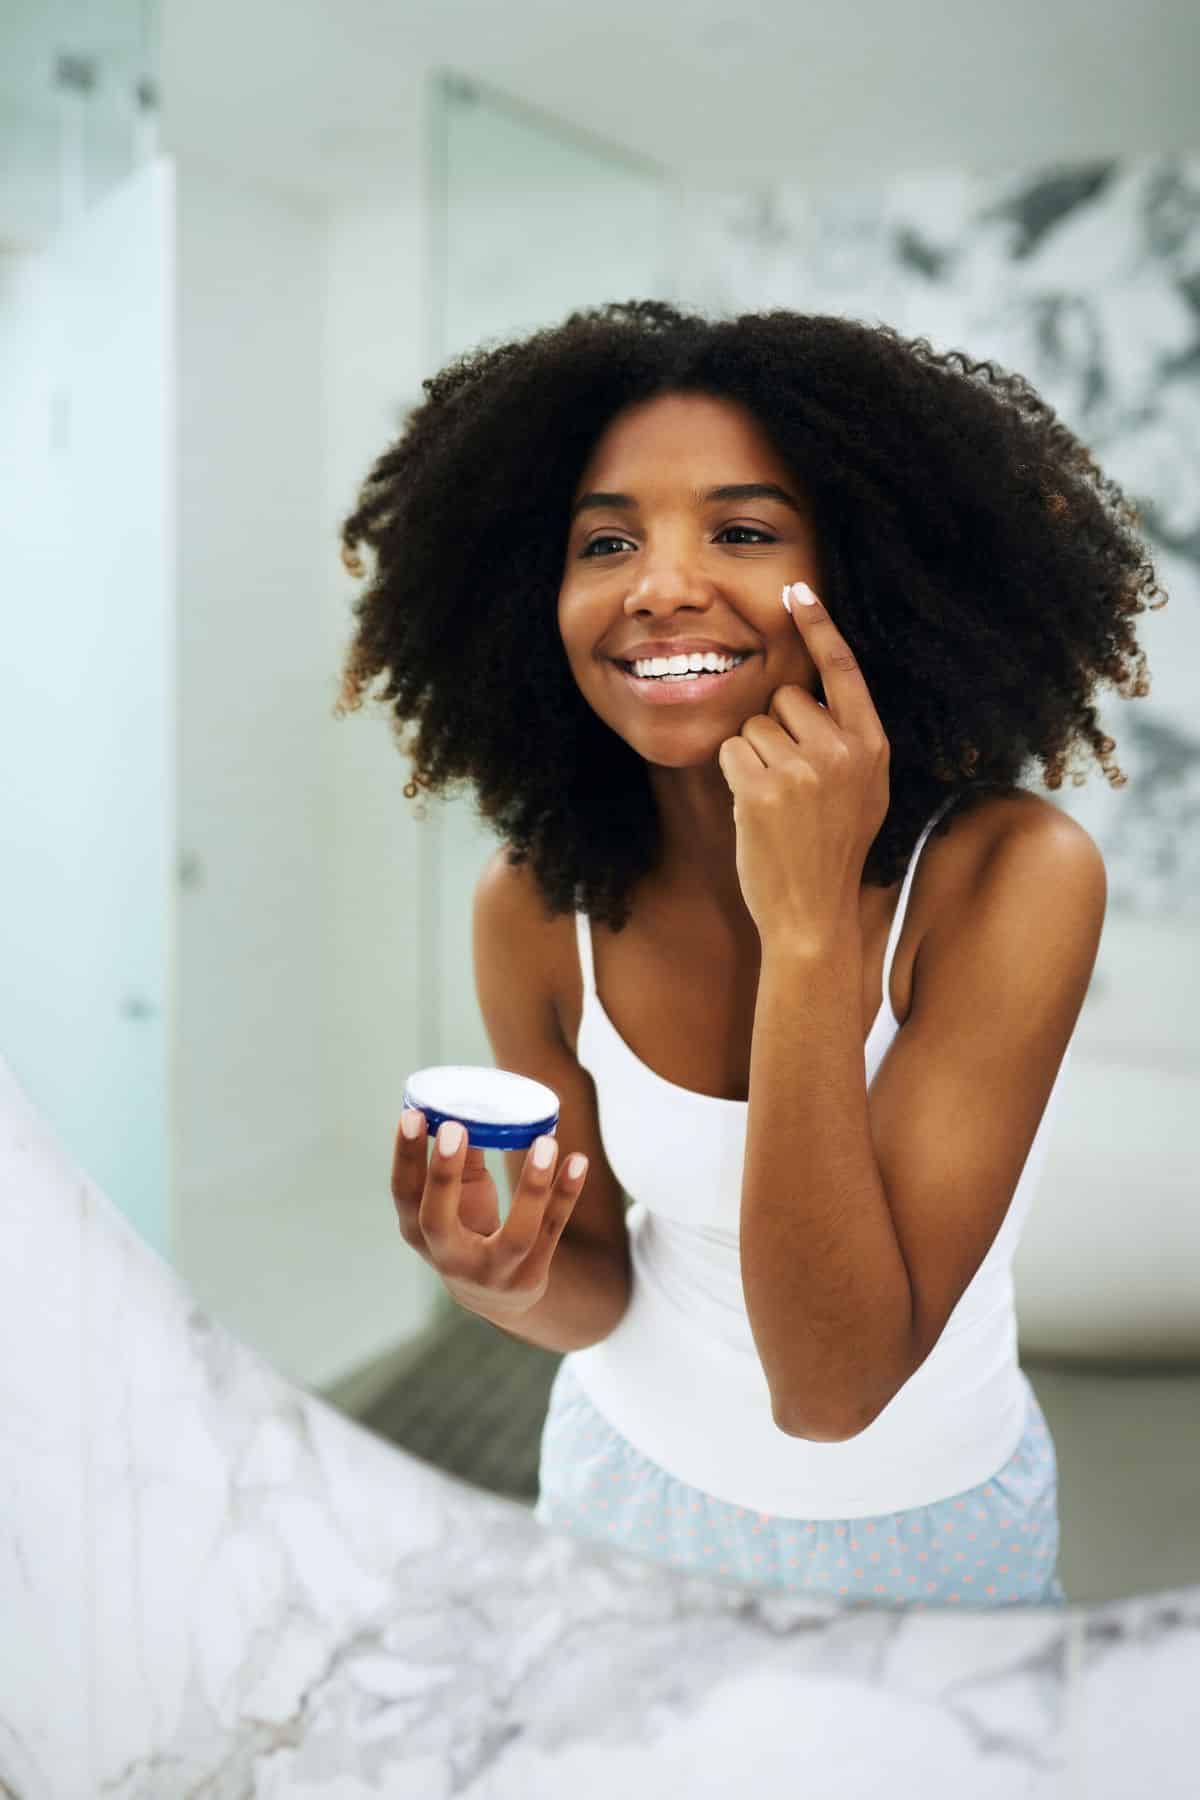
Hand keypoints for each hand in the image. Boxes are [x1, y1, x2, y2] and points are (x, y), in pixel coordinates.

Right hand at [391, 1112, 588, 1317]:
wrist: (497, 1298)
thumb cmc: (467, 1231)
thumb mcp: (454, 1203)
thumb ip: (461, 1162)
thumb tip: (469, 1105)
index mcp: (419, 1232)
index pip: (404, 1194)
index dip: (405, 1156)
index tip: (411, 1114)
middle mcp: (450, 1258)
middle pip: (438, 1220)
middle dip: (443, 1175)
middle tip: (453, 1128)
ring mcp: (493, 1273)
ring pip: (516, 1235)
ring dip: (532, 1187)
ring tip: (546, 1141)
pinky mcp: (531, 1275)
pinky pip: (553, 1231)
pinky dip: (566, 1194)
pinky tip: (577, 1160)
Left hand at [716, 582, 890, 945]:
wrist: (811, 913)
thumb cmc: (831, 849)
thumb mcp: (864, 791)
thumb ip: (849, 741)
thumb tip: (814, 693)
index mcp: (872, 746)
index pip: (843, 670)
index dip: (819, 626)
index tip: (798, 589)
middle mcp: (843, 751)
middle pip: (785, 697)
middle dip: (776, 730)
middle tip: (791, 783)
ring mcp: (802, 769)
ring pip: (753, 725)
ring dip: (753, 756)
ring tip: (776, 801)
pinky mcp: (761, 788)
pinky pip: (731, 750)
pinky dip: (733, 774)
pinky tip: (754, 808)